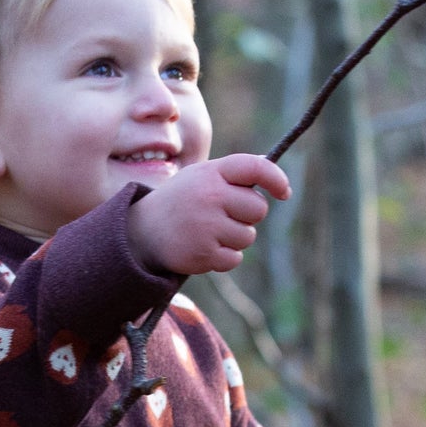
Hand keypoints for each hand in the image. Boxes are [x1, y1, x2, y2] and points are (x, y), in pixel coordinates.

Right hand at [127, 154, 290, 276]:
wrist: (142, 233)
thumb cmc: (180, 202)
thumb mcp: (200, 178)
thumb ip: (232, 174)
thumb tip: (269, 168)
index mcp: (211, 172)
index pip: (256, 168)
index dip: (276, 179)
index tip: (284, 193)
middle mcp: (210, 196)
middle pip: (258, 209)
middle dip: (247, 216)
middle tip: (224, 216)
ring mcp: (207, 225)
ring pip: (248, 236)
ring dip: (235, 238)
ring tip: (209, 232)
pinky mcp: (204, 253)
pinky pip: (235, 258)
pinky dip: (224, 258)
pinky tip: (204, 248)